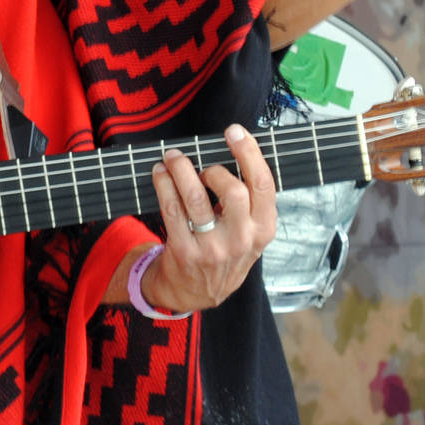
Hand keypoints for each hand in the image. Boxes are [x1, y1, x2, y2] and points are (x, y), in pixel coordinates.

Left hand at [140, 126, 278, 314]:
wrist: (198, 293)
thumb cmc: (225, 253)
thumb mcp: (250, 234)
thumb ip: (248, 202)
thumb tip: (234, 150)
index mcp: (263, 230)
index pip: (264, 185)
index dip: (249, 153)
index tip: (234, 132)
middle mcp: (241, 241)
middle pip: (233, 190)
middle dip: (213, 169)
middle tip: (201, 165)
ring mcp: (212, 249)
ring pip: (196, 198)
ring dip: (181, 170)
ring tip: (172, 158)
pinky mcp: (185, 252)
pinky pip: (172, 210)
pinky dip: (164, 185)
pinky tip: (160, 174)